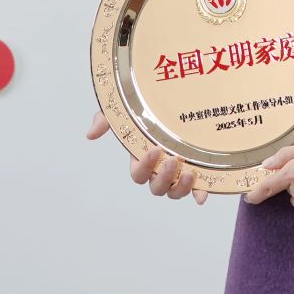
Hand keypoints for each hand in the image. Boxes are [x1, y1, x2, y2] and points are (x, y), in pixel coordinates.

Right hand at [87, 110, 206, 204]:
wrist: (174, 97)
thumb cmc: (146, 110)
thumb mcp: (124, 111)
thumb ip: (106, 120)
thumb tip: (91, 134)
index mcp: (142, 159)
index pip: (139, 174)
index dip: (145, 166)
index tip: (154, 149)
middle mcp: (158, 170)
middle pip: (157, 188)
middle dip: (164, 178)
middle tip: (174, 160)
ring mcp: (177, 172)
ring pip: (174, 192)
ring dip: (181, 188)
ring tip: (190, 173)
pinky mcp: (195, 169)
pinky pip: (197, 188)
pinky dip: (199, 193)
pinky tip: (203, 195)